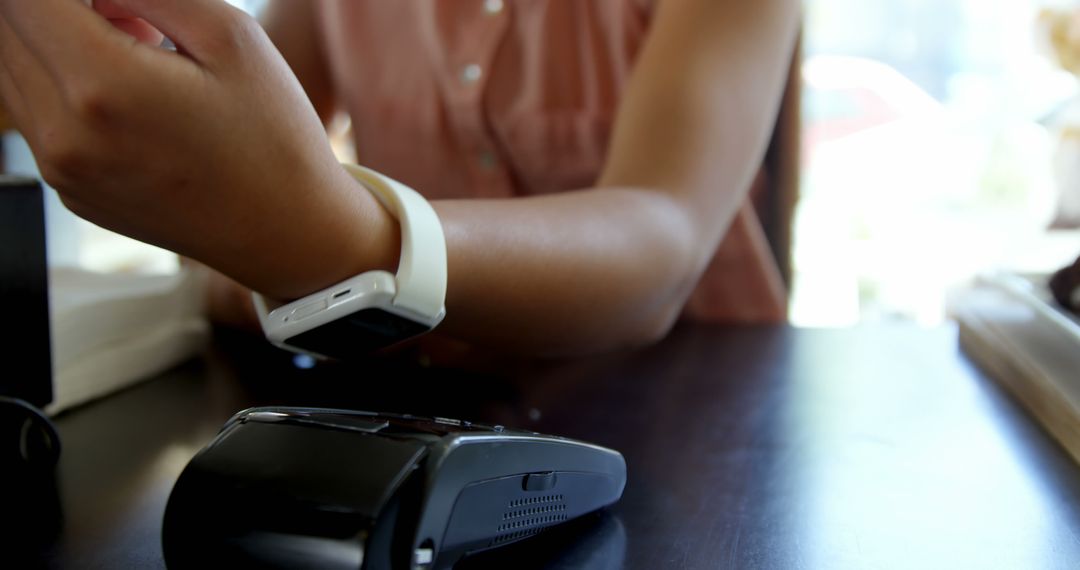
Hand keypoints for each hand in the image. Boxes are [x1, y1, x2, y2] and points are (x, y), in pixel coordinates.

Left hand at [0, 0, 388, 298]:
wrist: (286, 233)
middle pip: (8, 25)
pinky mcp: (67, 189)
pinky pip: (36, 114)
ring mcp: (59, 169)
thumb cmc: (272, 136)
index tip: (123, 4)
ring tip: (136, 51)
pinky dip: (67, 86)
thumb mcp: (227, 35)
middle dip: (64, 5)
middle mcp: (62, 133)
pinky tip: (133, 97)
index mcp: (102, 85)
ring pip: (12, 66)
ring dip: (59, 40)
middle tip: (137, 18)